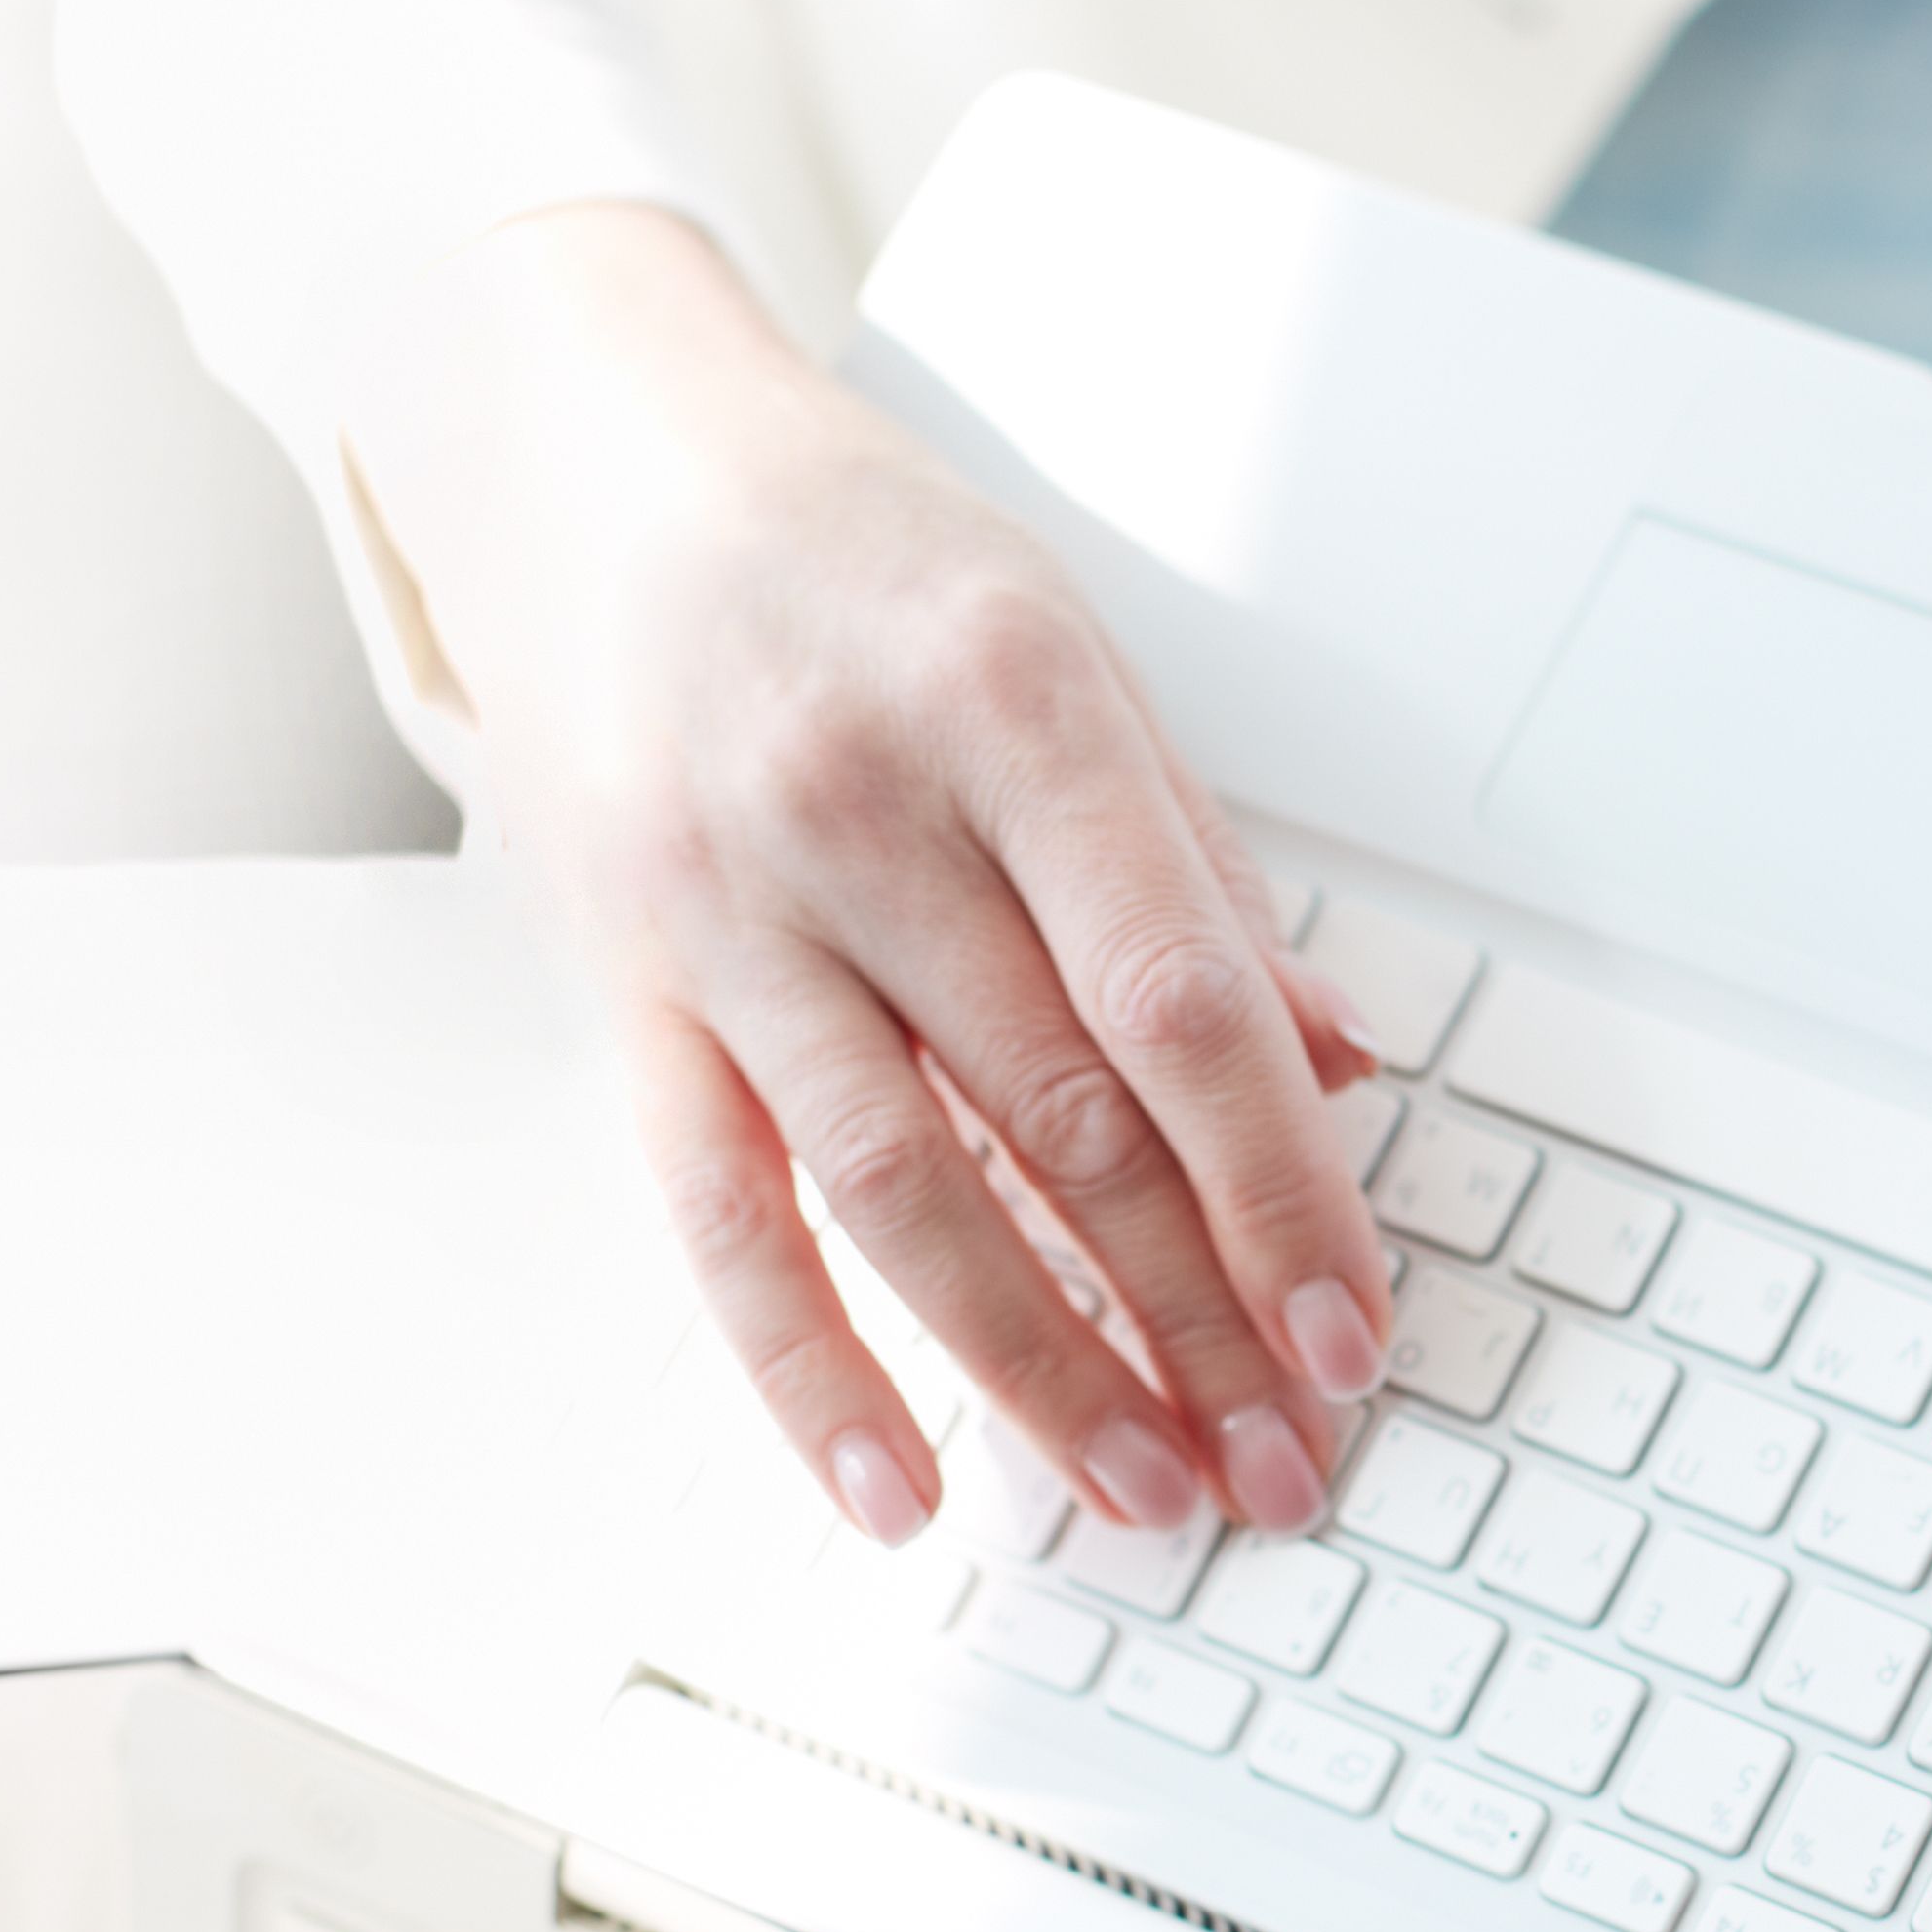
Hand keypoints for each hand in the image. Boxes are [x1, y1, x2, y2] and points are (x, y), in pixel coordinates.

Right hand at [347, 204, 1393, 1543]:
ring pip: (902, 1194)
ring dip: (1038, 1373)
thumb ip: (1196, 869)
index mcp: (1014, 709)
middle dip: (1194, 1320)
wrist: (581, 440)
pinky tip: (895, 1490)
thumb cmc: (850, 548)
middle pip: (1064, 1124)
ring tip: (1145, 1492)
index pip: (1180, 1007)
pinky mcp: (624, 983)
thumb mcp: (1068, 648)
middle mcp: (864, 810)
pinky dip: (807, 1373)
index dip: (1279, 1192)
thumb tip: (1331, 1060)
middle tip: (1283, 1459)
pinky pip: (718, 1215)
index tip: (1350, 1328)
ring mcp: (728, 907)